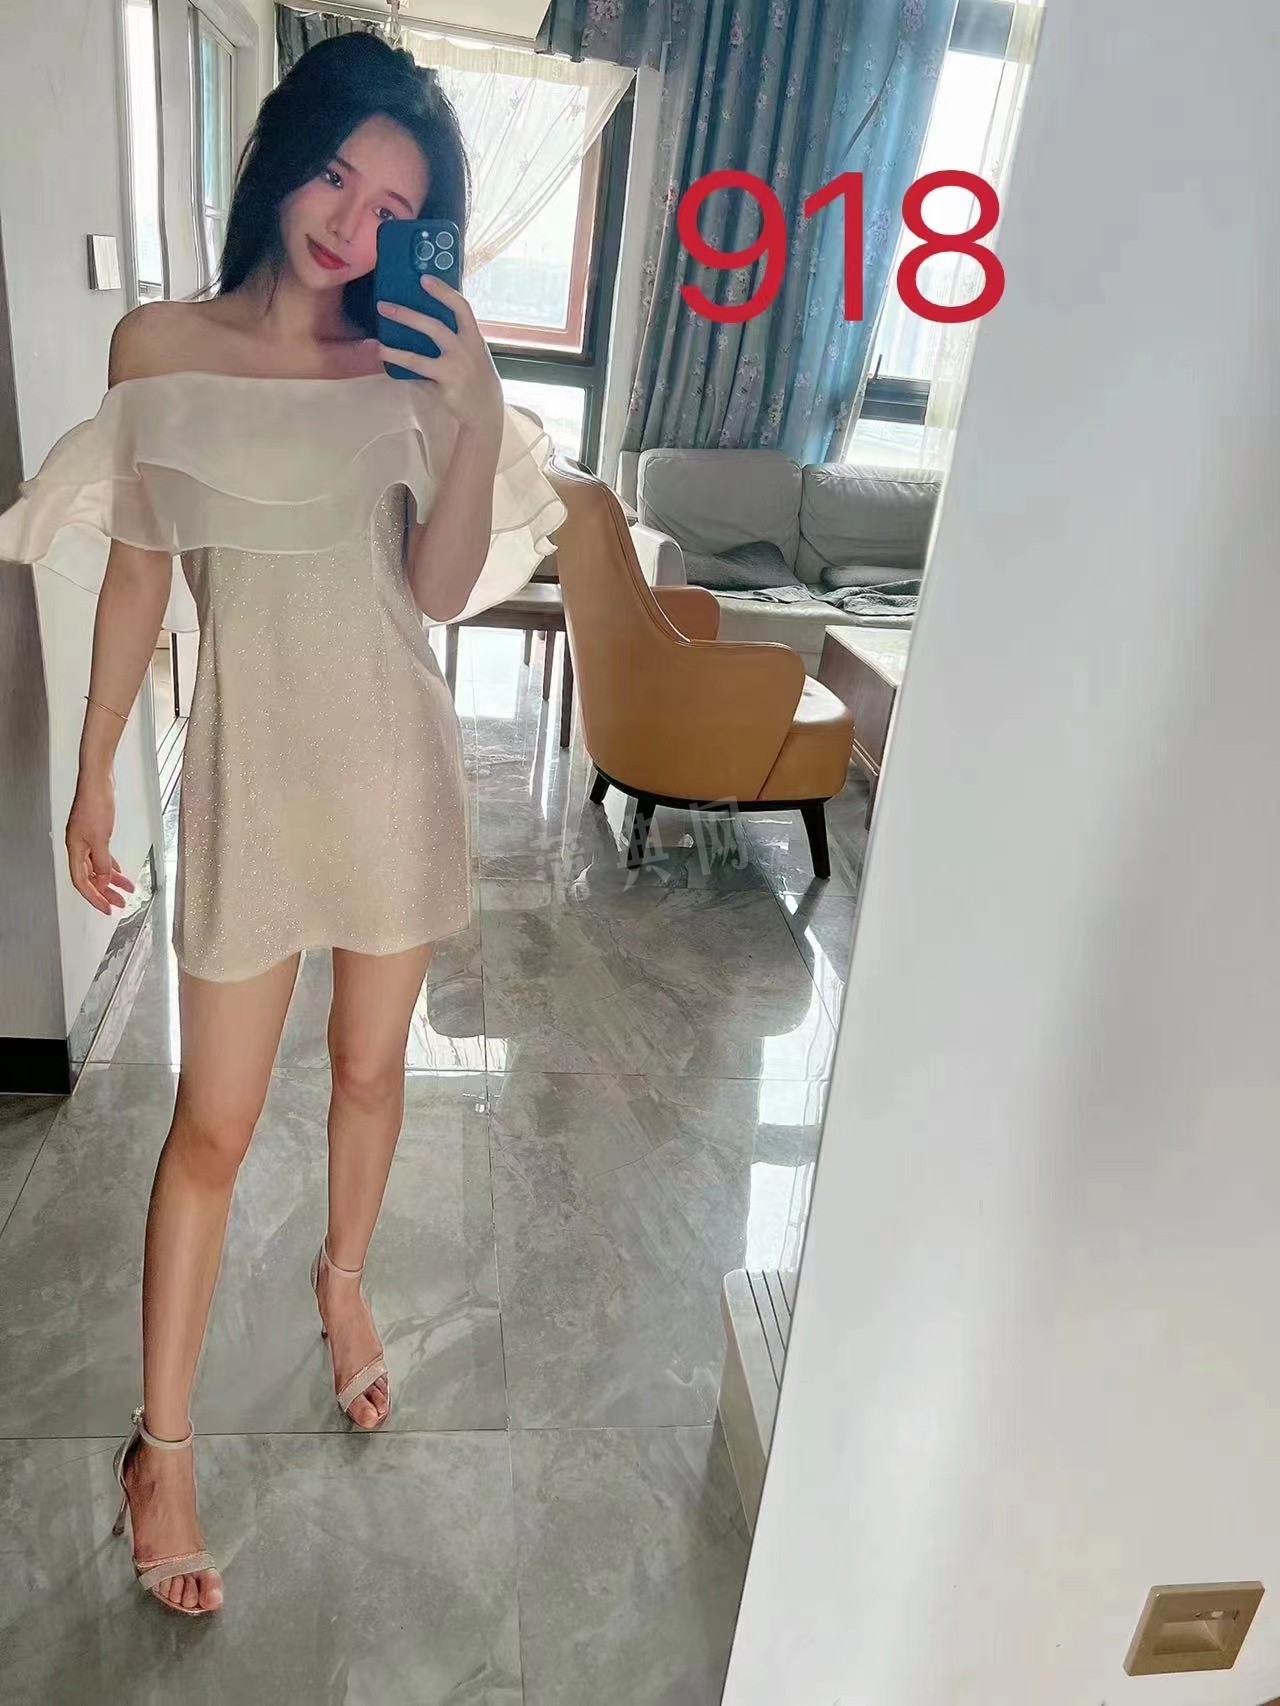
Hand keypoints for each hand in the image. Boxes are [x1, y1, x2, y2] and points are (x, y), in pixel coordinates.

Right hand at [66, 777, 135, 915]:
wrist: (97, 781)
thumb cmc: (96, 803)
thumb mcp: (101, 838)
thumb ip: (102, 862)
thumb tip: (104, 881)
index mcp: (75, 849)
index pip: (82, 882)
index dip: (95, 897)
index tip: (107, 908)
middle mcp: (78, 846)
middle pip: (90, 877)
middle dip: (105, 892)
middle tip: (119, 904)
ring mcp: (86, 840)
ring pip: (98, 867)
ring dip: (112, 880)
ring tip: (126, 891)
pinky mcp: (95, 833)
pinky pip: (102, 857)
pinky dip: (111, 866)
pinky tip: (119, 872)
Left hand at [375, 277, 504, 438]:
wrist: (485, 408)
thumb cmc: (475, 373)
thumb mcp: (474, 349)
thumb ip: (457, 333)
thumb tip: (426, 314)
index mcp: (473, 337)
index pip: (461, 307)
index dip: (443, 292)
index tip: (424, 279)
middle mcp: (464, 351)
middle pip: (434, 328)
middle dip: (407, 316)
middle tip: (383, 306)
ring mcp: (453, 371)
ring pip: (418, 359)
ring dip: (395, 352)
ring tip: (378, 346)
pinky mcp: (444, 388)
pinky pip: (417, 378)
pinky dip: (402, 370)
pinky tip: (388, 363)